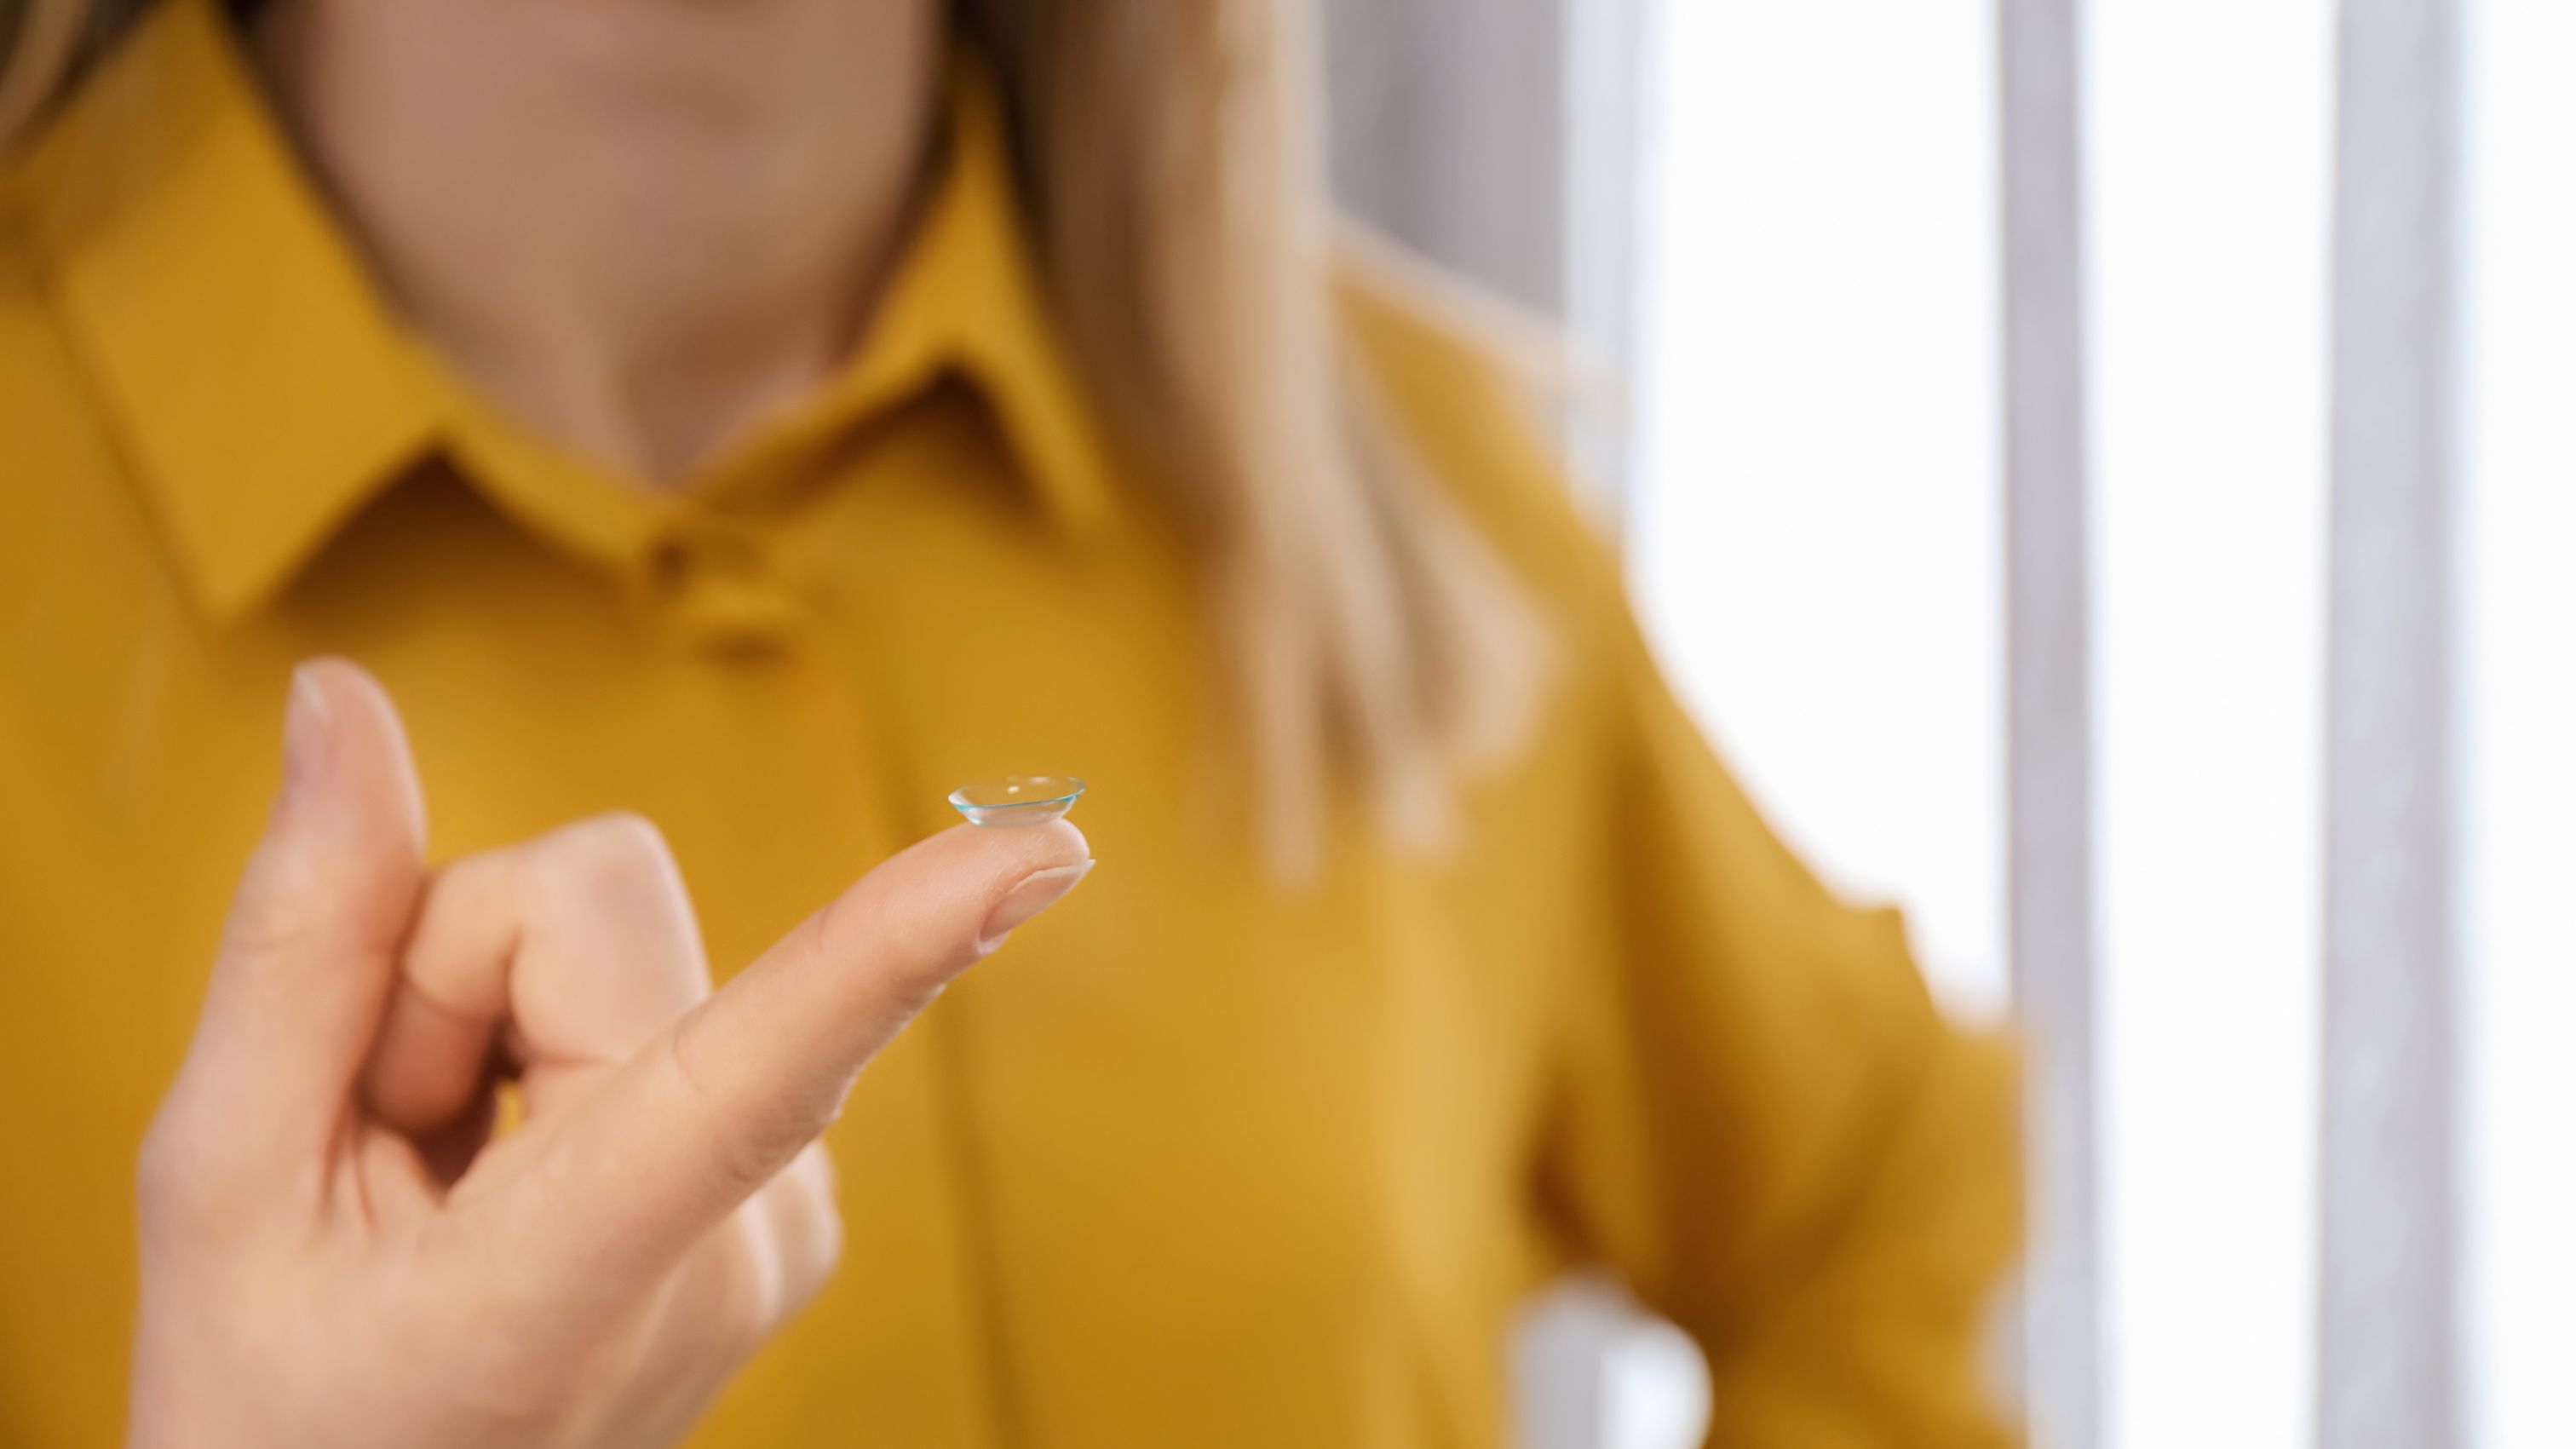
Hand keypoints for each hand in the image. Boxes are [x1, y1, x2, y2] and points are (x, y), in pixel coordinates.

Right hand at [128, 660, 1090, 1448]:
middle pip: (600, 900)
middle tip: (393, 1138)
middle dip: (456, 974)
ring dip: (501, 1017)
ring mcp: (789, 1227)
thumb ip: (303, 938)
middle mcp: (745, 1242)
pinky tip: (507, 1169)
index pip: (754, 1071)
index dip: (895, 942)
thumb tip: (343, 702)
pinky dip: (560, 1050)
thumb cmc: (273, 1401)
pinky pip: (674, 995)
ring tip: (446, 1178)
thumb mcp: (221, 1181)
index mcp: (590, 1274)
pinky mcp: (793, 1191)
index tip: (1045, 851)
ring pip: (632, 934)